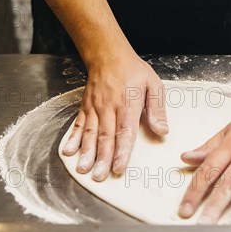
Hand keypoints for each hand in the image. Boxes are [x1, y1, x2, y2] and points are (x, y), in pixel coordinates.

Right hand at [61, 54, 167, 180]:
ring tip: (83, 169)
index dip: (122, 151)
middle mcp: (109, 107)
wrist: (108, 55)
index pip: (125, 131)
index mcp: (128, 104)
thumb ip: (157, 109)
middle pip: (105, 136)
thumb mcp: (154, 85)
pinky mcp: (86, 107)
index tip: (119, 168)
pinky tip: (68, 151)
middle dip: (102, 158)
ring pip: (90, 133)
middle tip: (99, 176)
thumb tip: (162, 130)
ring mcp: (95, 107)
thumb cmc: (134, 71)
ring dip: (86, 152)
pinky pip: (78, 124)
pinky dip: (73, 138)